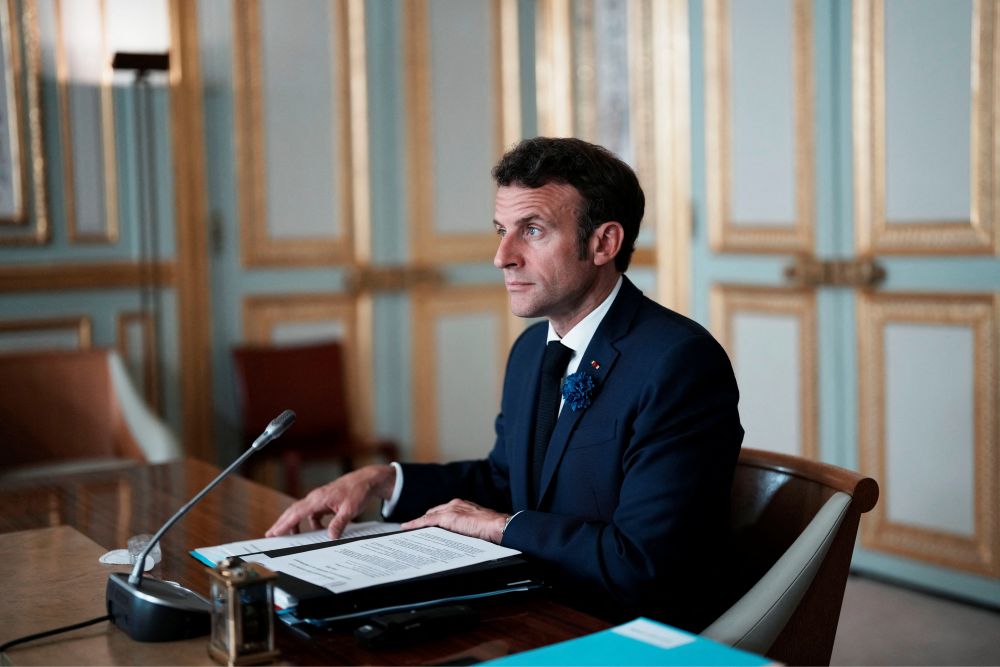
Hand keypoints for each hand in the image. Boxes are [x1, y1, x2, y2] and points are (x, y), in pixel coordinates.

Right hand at [265, 464, 395, 538]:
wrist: (366, 480)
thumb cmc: (358, 491)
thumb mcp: (350, 509)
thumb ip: (339, 523)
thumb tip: (331, 536)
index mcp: (318, 499)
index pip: (296, 513)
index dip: (284, 524)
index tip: (273, 532)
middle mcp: (316, 498)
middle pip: (294, 512)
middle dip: (282, 524)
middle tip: (271, 535)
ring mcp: (319, 500)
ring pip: (302, 513)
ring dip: (296, 524)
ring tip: (290, 537)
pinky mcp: (325, 502)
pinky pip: (313, 514)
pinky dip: (311, 524)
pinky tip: (316, 532)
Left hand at [401, 499, 507, 543]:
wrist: (498, 526)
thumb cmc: (493, 529)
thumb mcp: (478, 527)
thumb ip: (468, 528)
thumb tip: (462, 538)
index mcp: (464, 506)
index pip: (444, 511)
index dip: (435, 518)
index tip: (428, 525)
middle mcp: (456, 505)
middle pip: (434, 512)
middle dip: (425, 520)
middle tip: (415, 529)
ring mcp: (451, 510)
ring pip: (429, 516)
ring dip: (418, 523)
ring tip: (408, 530)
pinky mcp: (447, 517)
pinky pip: (426, 521)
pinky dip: (415, 524)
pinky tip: (408, 527)